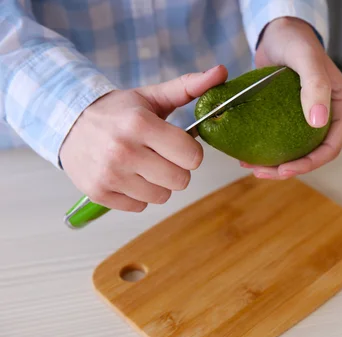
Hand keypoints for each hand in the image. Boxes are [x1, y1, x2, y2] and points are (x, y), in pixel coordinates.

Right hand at [59, 65, 227, 211]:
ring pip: (162, 197)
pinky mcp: (98, 193)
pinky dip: (138, 195)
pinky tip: (127, 176)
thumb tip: (222, 72)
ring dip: (158, 184)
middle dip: (177, 169)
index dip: (191, 152)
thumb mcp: (152, 97)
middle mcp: (123, 150)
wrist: (68, 123)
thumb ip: (189, 87)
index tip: (179, 145)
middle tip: (161, 157)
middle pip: (180, 180)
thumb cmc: (118, 112)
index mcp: (140, 124)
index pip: (192, 156)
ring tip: (143, 166)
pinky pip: (140, 207)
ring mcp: (109, 174)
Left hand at [250, 16, 341, 178]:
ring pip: (300, 151)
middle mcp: (332, 117)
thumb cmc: (296, 41)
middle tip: (262, 172)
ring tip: (252, 167)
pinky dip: (271, 150)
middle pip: (315, 154)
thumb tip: (318, 122)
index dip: (309, 164)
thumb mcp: (306, 60)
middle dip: (290, 168)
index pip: (331, 147)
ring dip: (278, 163)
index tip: (284, 169)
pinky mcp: (297, 118)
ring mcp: (315, 118)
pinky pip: (288, 141)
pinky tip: (252, 154)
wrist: (279, 33)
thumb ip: (315, 86)